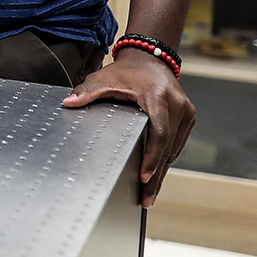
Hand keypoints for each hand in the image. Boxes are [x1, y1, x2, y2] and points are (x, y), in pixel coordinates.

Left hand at [62, 50, 194, 207]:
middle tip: (147, 199)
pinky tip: (157, 175)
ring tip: (150, 193)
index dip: (152, 156)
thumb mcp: (104, 78)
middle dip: (156, 175)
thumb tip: (67, 103)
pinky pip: (177, 143)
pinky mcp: (188, 117)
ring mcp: (186, 112)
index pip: (159, 133)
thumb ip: (87, 92)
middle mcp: (178, 106)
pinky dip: (166, 159)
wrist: (150, 58)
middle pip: (167, 147)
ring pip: (174, 149)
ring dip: (162, 171)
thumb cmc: (126, 71)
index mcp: (158, 97)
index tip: (144, 176)